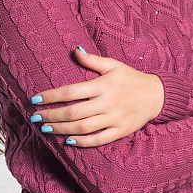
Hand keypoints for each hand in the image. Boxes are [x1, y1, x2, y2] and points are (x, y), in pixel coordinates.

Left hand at [30, 46, 164, 146]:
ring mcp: (114, 118)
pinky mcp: (120, 131)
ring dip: (61, 129)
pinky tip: (68, 141)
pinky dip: (82, 142)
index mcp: (103, 85)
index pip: (71, 91)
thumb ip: (92, 60)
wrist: (157, 95)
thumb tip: (74, 50)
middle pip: (73, 112)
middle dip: (51, 115)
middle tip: (35, 117)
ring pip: (82, 128)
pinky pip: (98, 139)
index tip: (35, 100)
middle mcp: (107, 102)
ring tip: (46, 128)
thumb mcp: (113, 65)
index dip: (50, 96)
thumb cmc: (132, 78)